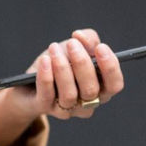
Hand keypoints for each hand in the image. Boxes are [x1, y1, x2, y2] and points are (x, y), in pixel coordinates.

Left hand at [4, 29, 125, 122]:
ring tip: (54, 48)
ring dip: (62, 68)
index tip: (101, 47)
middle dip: (82, 64)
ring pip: (69, 95)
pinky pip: (47, 95)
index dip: (110, 68)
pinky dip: (46, 77)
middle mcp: (87, 103)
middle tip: (72, 43)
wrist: (31, 81)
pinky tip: (45, 60)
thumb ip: (87, 39)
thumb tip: (80, 37)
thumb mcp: (76, 48)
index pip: (114, 85)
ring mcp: (66, 109)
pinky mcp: (44, 108)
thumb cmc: (62, 62)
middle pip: (91, 89)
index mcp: (101, 89)